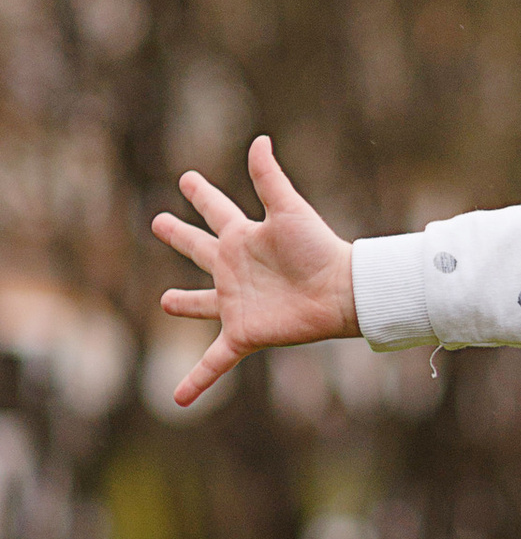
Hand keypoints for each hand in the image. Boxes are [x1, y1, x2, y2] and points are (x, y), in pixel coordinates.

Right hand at [152, 134, 357, 408]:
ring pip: (201, 303)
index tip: (188, 178)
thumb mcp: (289, 209)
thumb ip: (270, 178)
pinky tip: (178, 400)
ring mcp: (236, 302)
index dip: (202, 194)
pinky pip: (214, 360)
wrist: (343, 291)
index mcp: (243, 238)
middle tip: (159, 221)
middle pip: (199, 249)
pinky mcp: (243, 333)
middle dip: (181, 235)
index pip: (216, 210)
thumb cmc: (319, 248)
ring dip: (185, 303)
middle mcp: (235, 268)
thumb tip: (259, 138)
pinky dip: (197, 381)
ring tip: (165, 300)